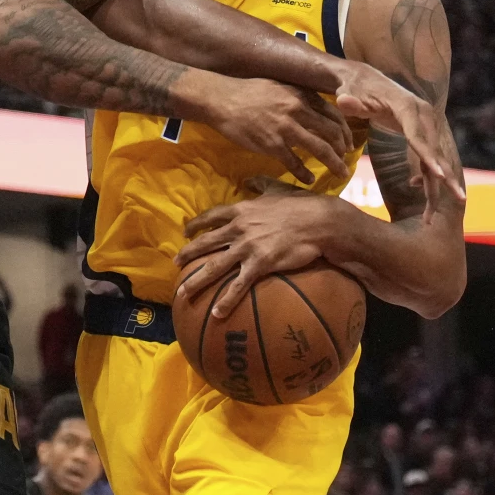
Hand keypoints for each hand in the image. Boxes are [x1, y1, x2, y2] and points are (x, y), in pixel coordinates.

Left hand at [174, 178, 339, 319]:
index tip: (185, 231)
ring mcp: (247, 247)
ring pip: (214, 266)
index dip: (196, 224)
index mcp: (241, 210)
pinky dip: (226, 300)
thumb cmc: (300, 205)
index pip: (211, 216)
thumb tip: (250, 181)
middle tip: (175, 264)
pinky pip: (238, 285)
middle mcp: (238, 228)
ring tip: (183, 293)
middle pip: (205, 243)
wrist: (319, 222)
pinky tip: (216, 313)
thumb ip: (260, 184)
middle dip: (187, 254)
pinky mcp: (259, 264)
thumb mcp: (277, 189)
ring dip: (196, 281)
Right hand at [200, 76, 351, 184]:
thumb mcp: (279, 86)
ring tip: (340, 174)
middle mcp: (298, 110)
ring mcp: (286, 128)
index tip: (348, 142)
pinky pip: (295, 163)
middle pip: (332, 133)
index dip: (345, 130)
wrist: (221, 99)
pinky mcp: (272, 144)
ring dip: (334, 164)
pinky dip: (304, 174)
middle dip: (343, 149)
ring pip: (320, 149)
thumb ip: (298, 97)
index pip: (334, 114)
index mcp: (301, 96)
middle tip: (346, 160)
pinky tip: (309, 180)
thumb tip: (315, 109)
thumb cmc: (248, 91)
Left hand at [333, 61, 464, 220]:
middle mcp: (424, 116)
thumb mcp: (349, 94)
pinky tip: (423, 200)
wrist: (365, 79)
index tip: (440, 175)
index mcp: (407, 107)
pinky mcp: (423, 133)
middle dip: (441, 181)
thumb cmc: (355, 89)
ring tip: (432, 218)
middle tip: (452, 205)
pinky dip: (429, 180)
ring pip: (436, 160)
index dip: (429, 156)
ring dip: (438, 188)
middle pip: (435, 153)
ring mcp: (427, 125)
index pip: (419, 136)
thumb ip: (349, 102)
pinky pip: (430, 160)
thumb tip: (344, 102)